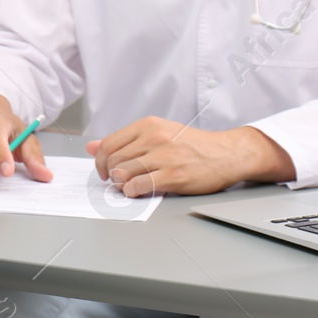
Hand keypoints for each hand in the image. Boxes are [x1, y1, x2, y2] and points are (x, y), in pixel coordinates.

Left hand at [86, 120, 294, 196]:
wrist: (227, 153)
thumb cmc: (193, 145)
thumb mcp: (158, 133)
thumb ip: (125, 140)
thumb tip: (91, 146)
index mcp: (148, 125)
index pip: (108, 143)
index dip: (100, 161)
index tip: (104, 170)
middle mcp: (154, 138)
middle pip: (113, 160)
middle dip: (110, 175)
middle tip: (119, 181)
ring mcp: (164, 157)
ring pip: (123, 174)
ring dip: (121, 185)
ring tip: (130, 186)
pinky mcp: (173, 176)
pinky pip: (139, 186)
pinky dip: (133, 192)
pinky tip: (138, 191)